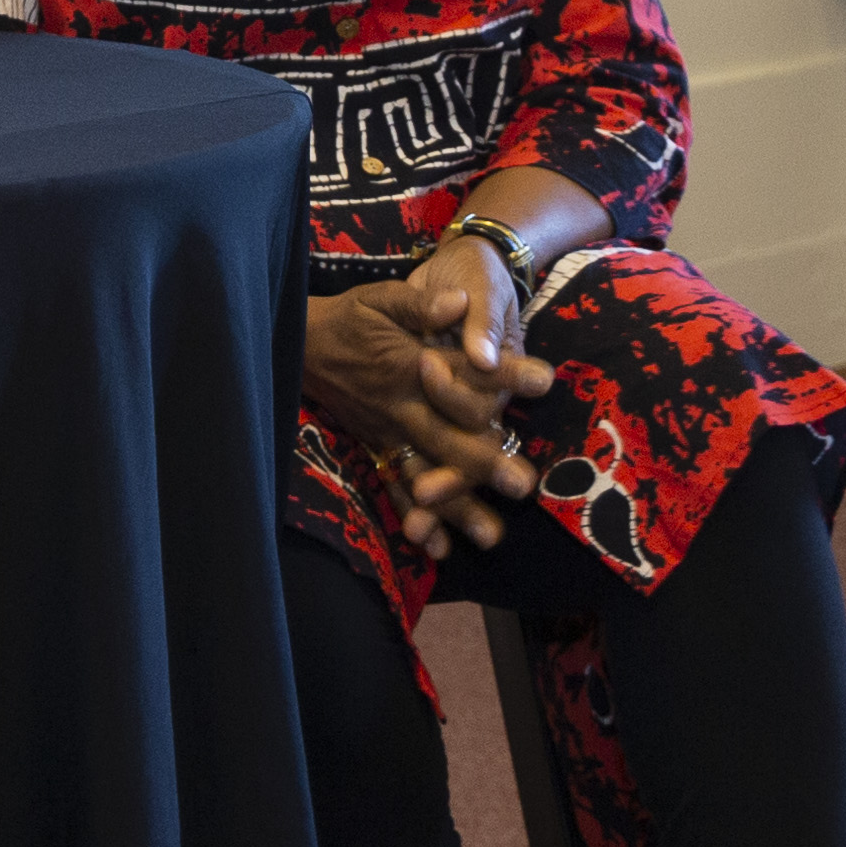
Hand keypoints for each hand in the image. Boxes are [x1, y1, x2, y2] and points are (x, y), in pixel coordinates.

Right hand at [303, 263, 556, 559]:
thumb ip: (420, 303)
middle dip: (484, 461)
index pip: (464, 372)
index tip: (544, 380)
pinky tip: (436, 548)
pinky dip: (414, 516)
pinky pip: (395, 486)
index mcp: (408, 366)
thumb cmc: (350, 318)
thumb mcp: (381, 298)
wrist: (300, 346)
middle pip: (447, 437)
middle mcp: (400, 407)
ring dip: (456, 505)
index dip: (504, 374)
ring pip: (424, 472)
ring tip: (492, 535)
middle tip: (521, 484)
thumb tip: (459, 301)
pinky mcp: (378, 448)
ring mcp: (388, 433)